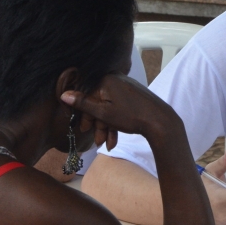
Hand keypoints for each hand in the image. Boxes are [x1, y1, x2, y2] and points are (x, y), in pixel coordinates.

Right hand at [61, 74, 178, 149]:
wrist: (161, 121)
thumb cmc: (132, 116)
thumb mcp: (104, 113)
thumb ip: (83, 104)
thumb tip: (64, 94)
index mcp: (106, 80)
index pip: (87, 96)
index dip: (84, 115)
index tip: (84, 129)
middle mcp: (115, 79)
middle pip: (99, 102)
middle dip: (98, 124)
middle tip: (98, 141)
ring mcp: (126, 87)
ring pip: (109, 107)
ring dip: (107, 127)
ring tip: (107, 144)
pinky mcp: (134, 94)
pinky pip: (119, 107)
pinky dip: (116, 122)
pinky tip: (115, 139)